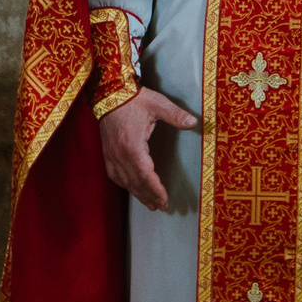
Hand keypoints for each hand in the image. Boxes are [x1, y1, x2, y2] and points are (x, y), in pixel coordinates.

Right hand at [99, 87, 199, 211]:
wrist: (109, 94)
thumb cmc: (134, 99)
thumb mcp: (157, 104)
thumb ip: (176, 115)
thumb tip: (194, 123)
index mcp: (133, 146)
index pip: (146, 175)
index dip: (156, 190)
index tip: (165, 201)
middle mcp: (120, 155)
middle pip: (136, 183)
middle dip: (149, 197)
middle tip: (161, 208)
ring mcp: (111, 155)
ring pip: (125, 181)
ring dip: (138, 194)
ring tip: (151, 204)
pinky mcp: (107, 153)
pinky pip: (115, 176)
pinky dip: (126, 185)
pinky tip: (132, 188)